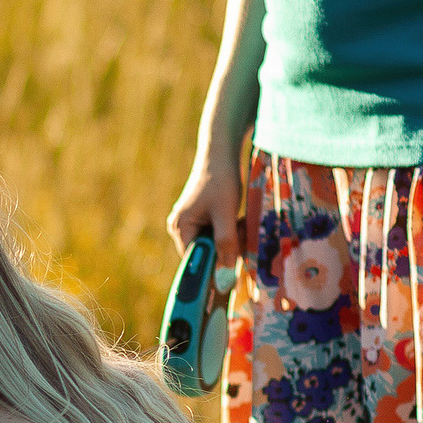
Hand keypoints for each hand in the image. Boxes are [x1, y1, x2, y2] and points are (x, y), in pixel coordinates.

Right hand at [166, 148, 245, 264]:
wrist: (221, 152)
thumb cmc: (220, 180)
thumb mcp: (225, 212)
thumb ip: (225, 241)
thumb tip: (227, 270)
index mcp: (180, 228)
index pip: (194, 260)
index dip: (213, 264)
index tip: (234, 261)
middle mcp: (181, 227)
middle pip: (205, 252)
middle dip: (226, 247)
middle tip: (242, 234)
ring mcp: (192, 221)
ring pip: (214, 242)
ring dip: (231, 238)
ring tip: (241, 222)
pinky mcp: (202, 215)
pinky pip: (217, 232)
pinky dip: (230, 230)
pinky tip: (238, 219)